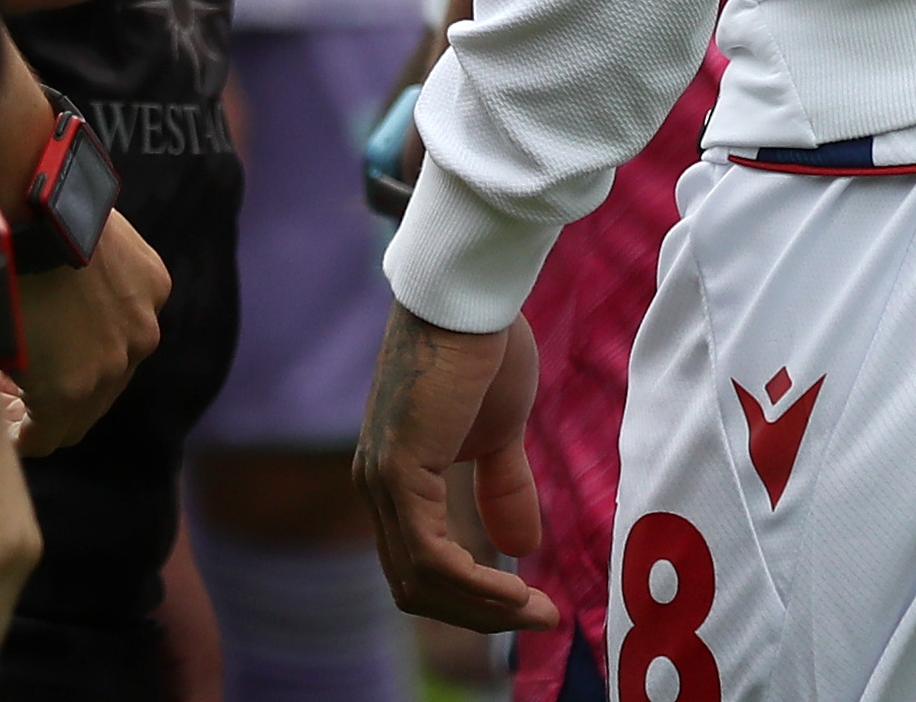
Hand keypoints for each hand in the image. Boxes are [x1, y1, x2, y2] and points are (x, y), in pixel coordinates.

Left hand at [16, 208, 167, 453]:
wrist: (34, 206)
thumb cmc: (0, 274)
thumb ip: (9, 386)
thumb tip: (7, 394)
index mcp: (69, 391)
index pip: (49, 440)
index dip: (24, 437)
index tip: (10, 427)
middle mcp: (116, 367)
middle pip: (88, 410)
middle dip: (56, 406)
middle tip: (26, 388)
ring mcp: (142, 324)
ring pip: (119, 363)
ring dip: (91, 363)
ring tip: (57, 342)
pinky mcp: (155, 284)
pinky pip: (136, 314)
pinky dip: (114, 317)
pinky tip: (85, 298)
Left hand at [355, 303, 554, 633]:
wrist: (473, 295)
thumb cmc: (485, 347)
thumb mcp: (501, 432)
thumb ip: (503, 488)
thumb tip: (520, 548)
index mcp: (394, 478)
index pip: (421, 567)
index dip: (475, 597)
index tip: (532, 607)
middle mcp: (375, 486)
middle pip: (416, 586)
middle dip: (480, 615)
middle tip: (539, 620)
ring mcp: (382, 480)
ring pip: (422, 581)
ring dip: (485, 609)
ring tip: (538, 612)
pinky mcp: (400, 471)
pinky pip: (432, 556)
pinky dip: (476, 586)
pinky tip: (517, 591)